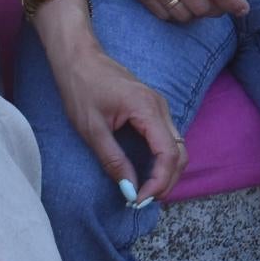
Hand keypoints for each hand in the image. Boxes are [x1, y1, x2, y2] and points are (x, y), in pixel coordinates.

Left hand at [45, 36, 185, 206]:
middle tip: (143, 201)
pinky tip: (146, 172)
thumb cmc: (82, 89)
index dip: (159, 182)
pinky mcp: (153, 109)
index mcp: (147, 109)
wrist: (79, 59)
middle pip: (180, 152)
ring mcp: (160, 107)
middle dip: (167, 181)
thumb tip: (130, 190)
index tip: (140, 200)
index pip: (168, 154)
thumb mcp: (92, 130)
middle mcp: (161, 107)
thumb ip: (113, 161)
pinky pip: (168, 139)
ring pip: (177, 146)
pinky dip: (162, 160)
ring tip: (145, 191)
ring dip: (166, 172)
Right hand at [86, 0, 250, 23]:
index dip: (235, 4)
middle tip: (223, 3)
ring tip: (203, 1)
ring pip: (184, 15)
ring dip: (198, 13)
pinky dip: (177, 14)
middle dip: (219, 9)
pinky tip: (182, 2)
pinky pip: (163, 15)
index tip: (243, 10)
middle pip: (203, 7)